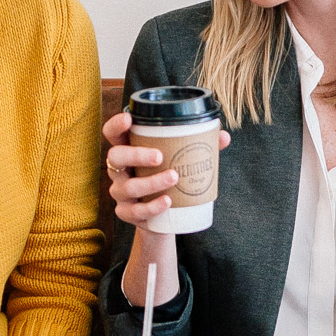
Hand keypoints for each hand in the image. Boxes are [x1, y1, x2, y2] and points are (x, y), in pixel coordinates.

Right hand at [105, 108, 231, 227]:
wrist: (164, 217)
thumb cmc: (169, 180)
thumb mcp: (179, 162)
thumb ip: (199, 147)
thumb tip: (223, 137)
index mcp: (128, 150)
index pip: (112, 134)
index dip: (116, 125)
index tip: (129, 118)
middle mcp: (119, 170)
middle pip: (116, 157)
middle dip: (136, 155)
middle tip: (160, 156)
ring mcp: (120, 193)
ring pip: (127, 186)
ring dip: (150, 182)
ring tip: (173, 177)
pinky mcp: (127, 213)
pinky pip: (135, 211)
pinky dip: (152, 207)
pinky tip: (167, 202)